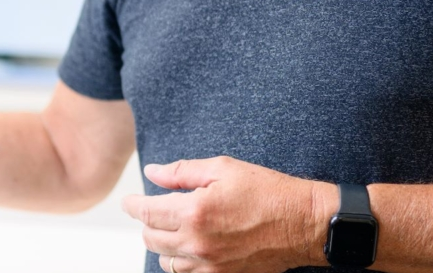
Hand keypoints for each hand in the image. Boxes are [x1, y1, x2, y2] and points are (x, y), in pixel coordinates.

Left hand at [120, 156, 329, 272]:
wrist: (303, 223)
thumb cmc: (268, 192)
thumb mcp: (223, 169)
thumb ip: (181, 172)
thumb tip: (152, 172)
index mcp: (194, 211)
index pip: (145, 212)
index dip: (132, 205)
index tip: (129, 201)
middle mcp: (197, 242)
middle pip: (150, 238)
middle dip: (147, 222)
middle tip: (155, 210)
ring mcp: (209, 264)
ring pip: (165, 261)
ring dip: (163, 244)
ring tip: (173, 229)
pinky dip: (181, 262)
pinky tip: (189, 248)